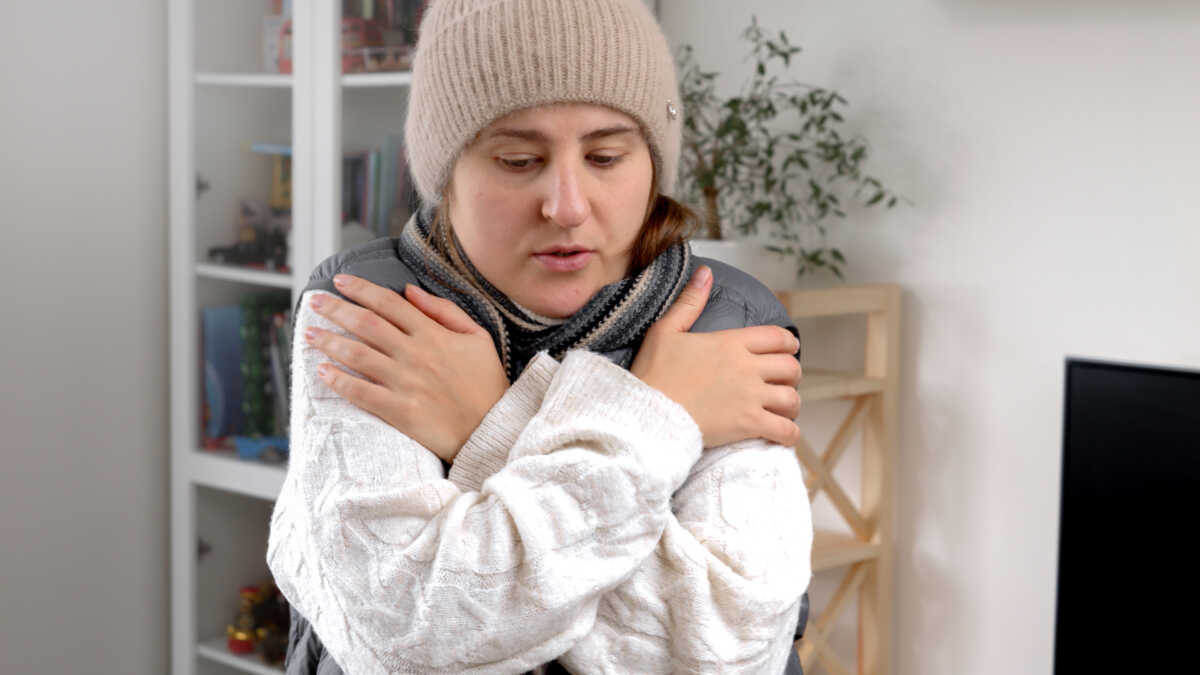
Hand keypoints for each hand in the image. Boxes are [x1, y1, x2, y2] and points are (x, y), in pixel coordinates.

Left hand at [304, 274, 508, 463]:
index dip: (361, 289)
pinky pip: (362, 393)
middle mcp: (416, 354)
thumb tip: (409, 291)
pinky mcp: (401, 411)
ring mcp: (406, 383)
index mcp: (433, 334)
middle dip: (336, 309)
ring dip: (329, 341)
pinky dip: (339, 381)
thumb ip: (445, 311)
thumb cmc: (487, 383)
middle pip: (366, 324)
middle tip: (314, 301)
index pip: (389, 304)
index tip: (339, 281)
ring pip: (358, 355)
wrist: (495, 428)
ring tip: (309, 333)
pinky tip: (322, 372)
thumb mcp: (478, 337)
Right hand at [631, 266, 802, 447]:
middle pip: (791, 368)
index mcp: (731, 343)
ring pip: (792, 398)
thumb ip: (689, 301)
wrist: (647, 413)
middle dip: (791, 375)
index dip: (788, 344)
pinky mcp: (749, 424)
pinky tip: (783, 435)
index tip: (788, 350)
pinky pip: (785, 430)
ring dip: (791, 405)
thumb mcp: (665, 330)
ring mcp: (750, 396)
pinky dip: (789, 434)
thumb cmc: (653, 373)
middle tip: (782, 382)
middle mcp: (747, 367)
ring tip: (783, 410)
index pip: (777, 337)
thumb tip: (705, 272)